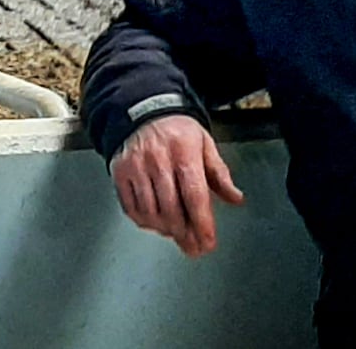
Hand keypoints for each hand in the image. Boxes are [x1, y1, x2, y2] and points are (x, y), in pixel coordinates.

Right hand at [111, 115, 244, 256]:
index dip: (202, 223)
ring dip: (165, 229)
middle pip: (172, 209)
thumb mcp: (204, 144)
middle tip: (194, 246)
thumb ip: (219, 174)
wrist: (144, 110)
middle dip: (185, 233)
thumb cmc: (177, 130)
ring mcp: (136, 166)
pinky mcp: (120, 172)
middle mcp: (158, 159)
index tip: (208, 242)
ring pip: (151, 212)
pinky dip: (144, 221)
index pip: (194, 195)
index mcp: (184, 151)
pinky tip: (155, 222)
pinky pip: (131, 207)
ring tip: (176, 232)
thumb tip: (235, 198)